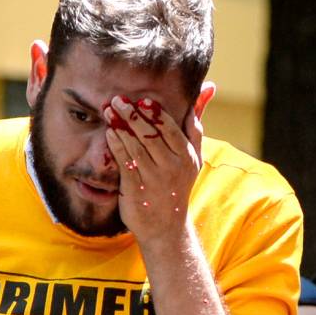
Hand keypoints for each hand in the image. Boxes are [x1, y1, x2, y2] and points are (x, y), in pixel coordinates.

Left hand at [104, 96, 201, 242]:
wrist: (166, 226)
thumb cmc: (178, 185)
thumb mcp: (193, 157)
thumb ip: (195, 124)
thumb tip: (207, 88)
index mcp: (186, 156)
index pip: (170, 129)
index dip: (155, 113)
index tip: (142, 100)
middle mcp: (171, 167)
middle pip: (150, 135)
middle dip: (132, 115)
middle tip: (117, 100)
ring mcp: (153, 179)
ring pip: (135, 147)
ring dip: (120, 127)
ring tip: (108, 111)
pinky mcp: (135, 189)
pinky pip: (124, 162)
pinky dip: (116, 146)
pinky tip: (109, 132)